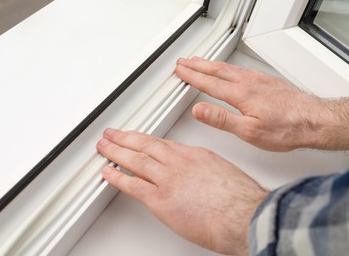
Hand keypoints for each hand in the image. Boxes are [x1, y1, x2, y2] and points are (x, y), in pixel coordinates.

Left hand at [97, 129, 267, 254]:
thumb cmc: (241, 199)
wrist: (244, 215)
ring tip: (104, 146)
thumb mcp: (225, 174)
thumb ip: (207, 173)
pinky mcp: (161, 199)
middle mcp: (179, 162)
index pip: (164, 144)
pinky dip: (117, 177)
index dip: (147, 141)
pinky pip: (132, 185)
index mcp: (196, 155)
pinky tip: (107, 172)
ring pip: (135, 160)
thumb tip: (201, 180)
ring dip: (116, 151)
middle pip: (146, 145)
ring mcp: (168, 179)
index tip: (139, 138)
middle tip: (113, 133)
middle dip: (126, 138)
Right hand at [175, 57, 329, 150]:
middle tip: (184, 62)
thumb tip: (199, 110)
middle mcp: (249, 82)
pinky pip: (241, 68)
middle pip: (217, 70)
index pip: (209, 83)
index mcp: (241, 94)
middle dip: (197, 65)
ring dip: (211, 64)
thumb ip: (222, 119)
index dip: (192, 77)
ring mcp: (259, 80)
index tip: (181, 71)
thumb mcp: (249, 131)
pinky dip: (227, 66)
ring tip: (200, 61)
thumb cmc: (286, 128)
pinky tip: (229, 68)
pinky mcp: (268, 81)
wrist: (314, 121)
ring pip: (228, 67)